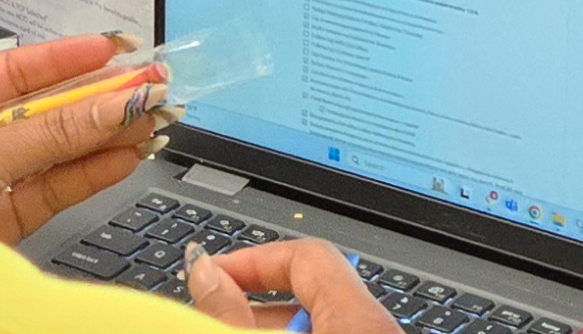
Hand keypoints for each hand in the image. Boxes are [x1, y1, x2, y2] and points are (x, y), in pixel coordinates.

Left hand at [0, 34, 177, 241]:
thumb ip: (49, 135)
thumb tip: (113, 105)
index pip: (11, 71)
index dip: (63, 59)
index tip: (110, 49)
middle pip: (42, 109)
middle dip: (96, 97)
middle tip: (147, 86)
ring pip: (55, 150)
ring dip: (105, 135)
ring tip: (152, 120)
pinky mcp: (4, 220)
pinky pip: (54, 188)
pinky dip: (92, 173)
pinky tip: (126, 156)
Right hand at [186, 241, 396, 332]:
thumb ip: (232, 316)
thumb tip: (204, 272)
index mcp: (361, 319)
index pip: (306, 255)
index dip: (252, 259)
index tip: (211, 275)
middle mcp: (377, 329)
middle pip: (309, 295)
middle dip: (253, 303)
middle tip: (212, 313)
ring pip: (317, 326)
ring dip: (271, 327)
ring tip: (228, 332)